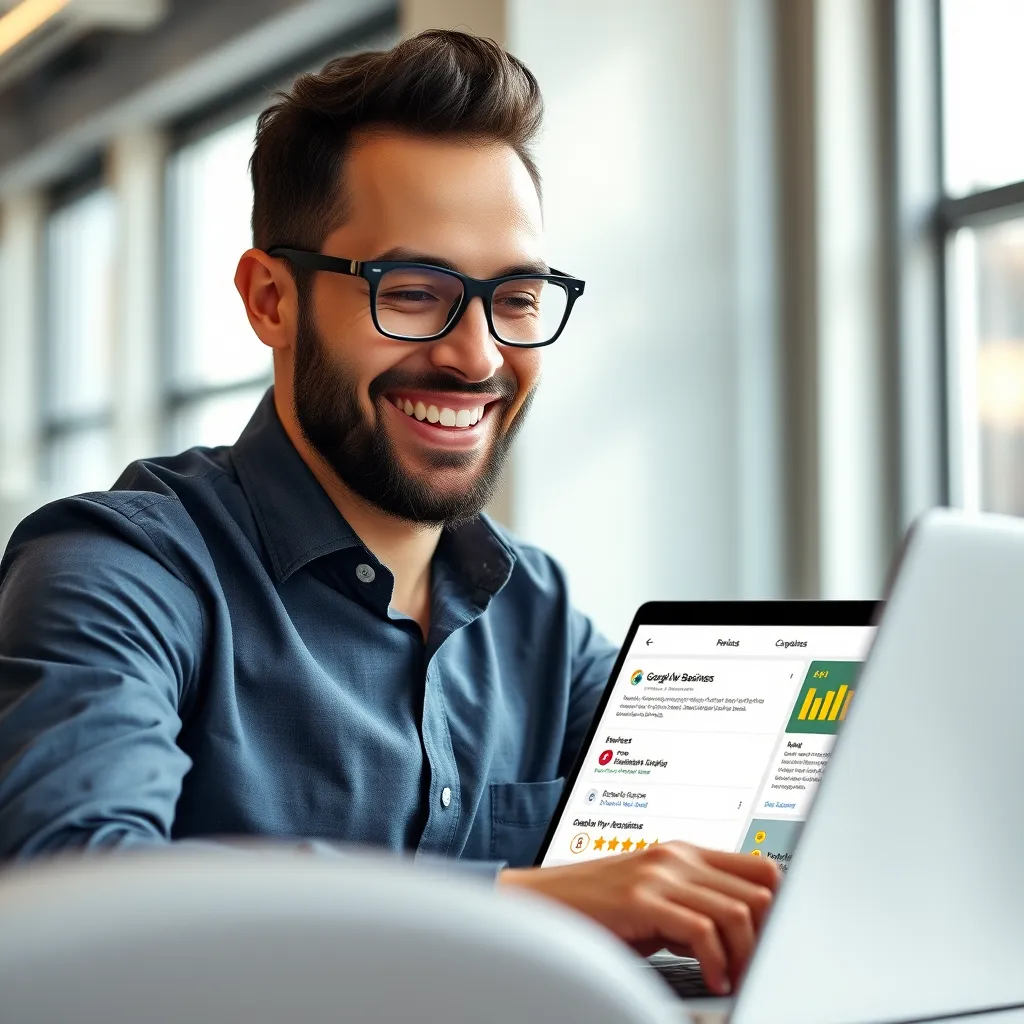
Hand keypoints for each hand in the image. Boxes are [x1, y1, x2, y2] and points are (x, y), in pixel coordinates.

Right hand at [498, 841, 779, 994]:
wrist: (542, 904)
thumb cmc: (597, 909)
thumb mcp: (655, 901)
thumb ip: (694, 906)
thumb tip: (742, 935)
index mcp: (686, 853)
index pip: (761, 867)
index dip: (781, 907)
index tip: (777, 943)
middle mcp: (678, 856)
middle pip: (760, 889)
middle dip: (769, 937)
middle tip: (758, 968)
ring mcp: (660, 875)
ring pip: (738, 911)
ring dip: (746, 955)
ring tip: (734, 979)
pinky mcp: (642, 899)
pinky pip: (702, 931)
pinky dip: (717, 962)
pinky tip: (710, 978)